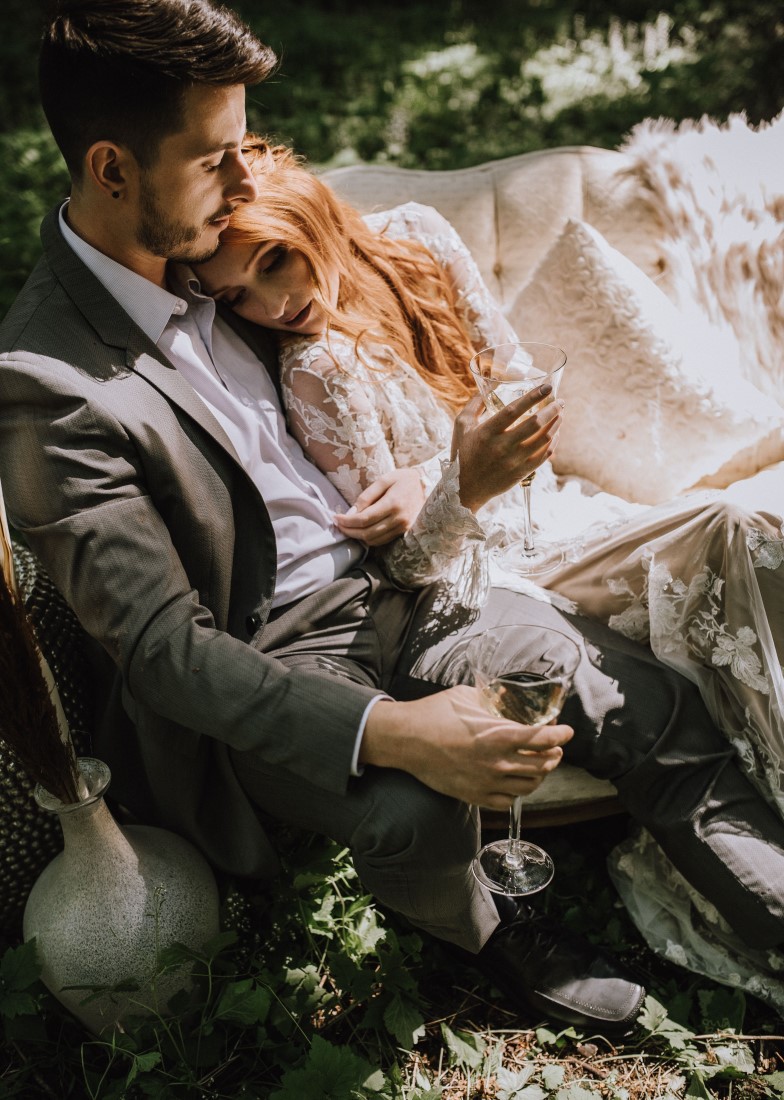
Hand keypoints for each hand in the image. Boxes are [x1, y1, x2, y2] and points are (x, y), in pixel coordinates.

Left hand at [333, 467, 425, 545]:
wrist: (425, 485)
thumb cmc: (402, 479)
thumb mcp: (384, 479)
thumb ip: (367, 496)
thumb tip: (352, 512)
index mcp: (393, 503)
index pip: (364, 519)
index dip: (347, 522)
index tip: (336, 518)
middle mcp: (399, 519)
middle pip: (367, 533)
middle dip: (349, 531)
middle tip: (338, 525)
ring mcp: (403, 527)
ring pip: (374, 540)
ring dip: (358, 537)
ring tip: (347, 528)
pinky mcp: (404, 532)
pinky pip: (382, 541)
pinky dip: (369, 538)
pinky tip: (361, 530)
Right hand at [361, 685, 571, 809]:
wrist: (406, 739)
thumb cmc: (433, 714)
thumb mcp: (467, 696)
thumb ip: (491, 699)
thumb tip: (506, 696)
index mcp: (499, 735)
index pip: (543, 739)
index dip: (561, 735)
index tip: (566, 732)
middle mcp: (497, 762)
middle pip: (542, 764)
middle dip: (554, 755)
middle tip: (555, 748)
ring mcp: (486, 782)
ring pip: (529, 786)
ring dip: (540, 774)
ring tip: (541, 765)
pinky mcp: (474, 795)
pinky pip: (507, 801)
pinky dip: (518, 792)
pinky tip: (517, 783)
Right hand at [452, 388, 562, 512]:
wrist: (465, 488)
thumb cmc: (463, 453)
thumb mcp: (462, 426)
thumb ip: (475, 404)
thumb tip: (490, 385)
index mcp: (487, 432)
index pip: (514, 410)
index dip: (533, 397)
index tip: (547, 387)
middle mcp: (502, 446)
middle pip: (534, 424)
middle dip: (552, 409)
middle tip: (559, 401)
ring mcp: (514, 461)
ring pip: (543, 439)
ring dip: (555, 424)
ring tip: (560, 414)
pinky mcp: (522, 473)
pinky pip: (544, 455)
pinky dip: (553, 442)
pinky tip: (555, 433)